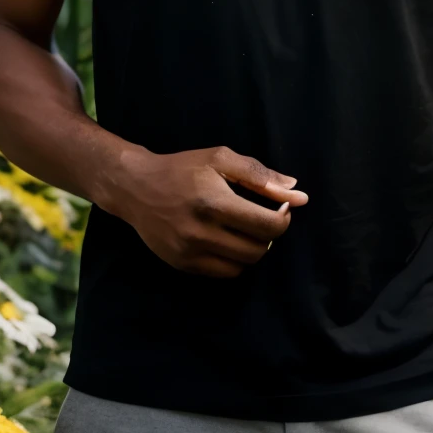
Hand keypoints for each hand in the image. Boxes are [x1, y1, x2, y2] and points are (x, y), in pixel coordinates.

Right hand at [110, 144, 308, 278]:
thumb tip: (298, 195)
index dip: (283, 219)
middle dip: (268, 234)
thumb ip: (261, 176)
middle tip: (260, 217)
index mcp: (214, 202)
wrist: (135, 187)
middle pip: (259, 249)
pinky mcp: (183, 265)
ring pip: (244, 264)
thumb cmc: (182, 169)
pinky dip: (234, 260)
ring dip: (252, 249)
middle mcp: (202, 232)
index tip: (280, 208)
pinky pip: (225, 273)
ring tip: (243, 229)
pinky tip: (226, 241)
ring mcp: (191, 252)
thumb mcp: (220, 159)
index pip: (268, 226)